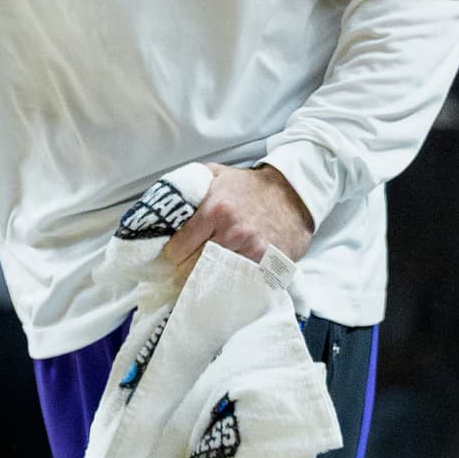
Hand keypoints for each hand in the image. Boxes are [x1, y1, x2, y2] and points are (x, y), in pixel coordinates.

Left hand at [165, 164, 314, 271]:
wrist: (293, 193)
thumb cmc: (250, 187)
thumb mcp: (217, 174)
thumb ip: (190, 185)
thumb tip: (164, 203)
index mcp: (214, 209)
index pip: (178, 247)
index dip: (170, 255)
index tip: (170, 258)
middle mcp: (231, 231)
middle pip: (193, 267)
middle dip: (183, 272)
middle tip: (179, 273)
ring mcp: (251, 250)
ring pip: (215, 278)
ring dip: (205, 280)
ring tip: (199, 279)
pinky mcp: (268, 263)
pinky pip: (240, 281)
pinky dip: (230, 282)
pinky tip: (225, 279)